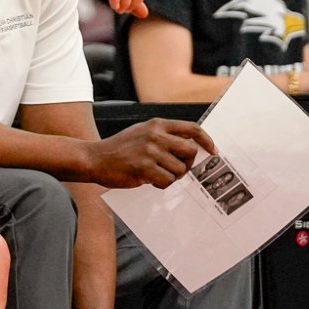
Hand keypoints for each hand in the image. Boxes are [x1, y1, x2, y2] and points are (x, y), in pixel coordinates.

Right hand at [85, 118, 214, 187]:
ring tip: (157, 175)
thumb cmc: (120, 149)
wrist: (95, 159)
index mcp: (157, 125)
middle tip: (177, 169)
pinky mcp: (144, 168)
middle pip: (190, 152)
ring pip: (180, 170)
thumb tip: (190, 146)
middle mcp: (155, 135)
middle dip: (188, 164)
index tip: (213, 151)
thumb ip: (163, 135)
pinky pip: (167, 181)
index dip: (206, 140)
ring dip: (172, 177)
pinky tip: (150, 180)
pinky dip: (162, 184)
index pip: (192, 129)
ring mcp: (150, 152)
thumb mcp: (142, 133)